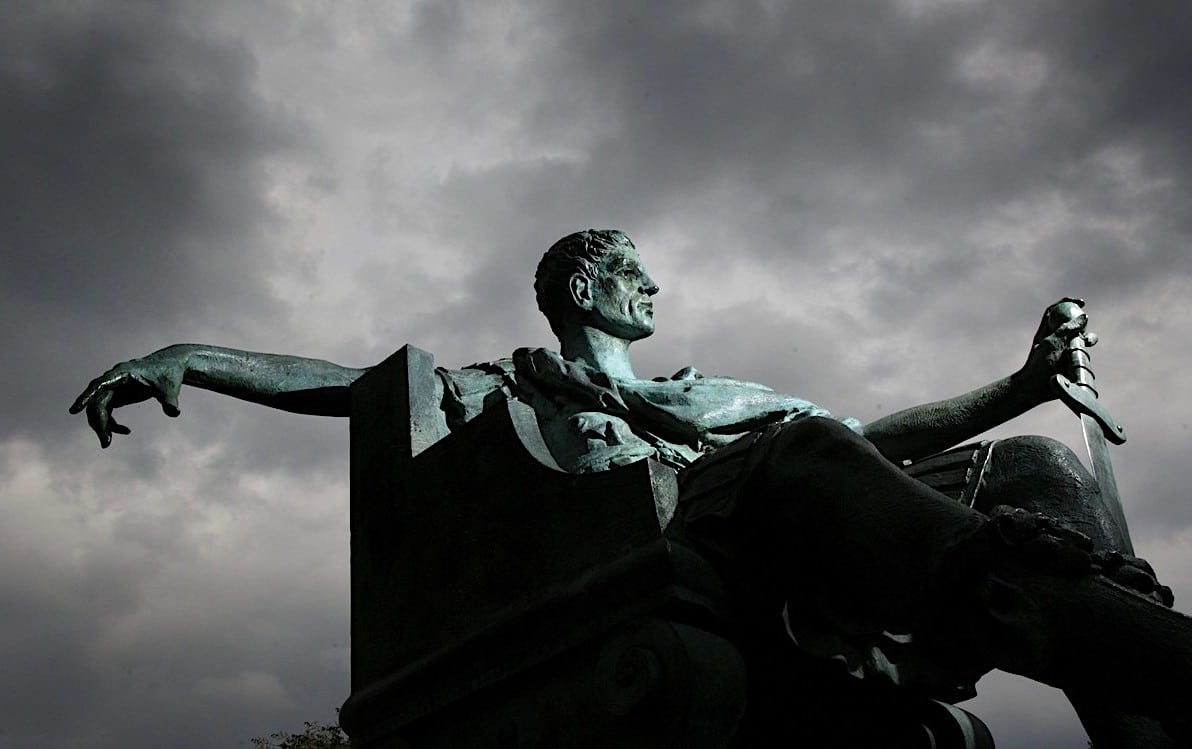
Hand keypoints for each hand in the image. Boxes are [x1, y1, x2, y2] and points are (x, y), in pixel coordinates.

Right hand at [69, 348, 185, 447]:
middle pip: (97, 401)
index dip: (86, 397)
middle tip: (105, 443)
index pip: (98, 385)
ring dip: (102, 425)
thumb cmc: (169, 373)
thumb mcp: (170, 387)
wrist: (171, 366)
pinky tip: (125, 431)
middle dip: (98, 422)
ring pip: (98, 408)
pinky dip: (111, 423)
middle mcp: (113, 380)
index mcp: (122, 373)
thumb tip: (174, 413)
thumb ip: (170, 400)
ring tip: (108, 443)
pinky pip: (107, 411)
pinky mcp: (117, 395)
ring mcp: (113, 388)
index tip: (74, 410)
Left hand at [1020, 297, 1090, 400]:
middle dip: (1083, 327)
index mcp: (1047, 330)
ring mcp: (1066, 350)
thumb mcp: (1052, 343)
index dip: (1068, 303)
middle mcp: (1058, 338)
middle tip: (1083, 336)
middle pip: (1075, 324)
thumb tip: (1084, 316)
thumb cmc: (1039, 365)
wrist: (1036, 389)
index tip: (1081, 303)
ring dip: (1087, 343)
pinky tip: (1079, 364)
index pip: (1057, 310)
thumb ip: (1067, 329)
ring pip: (1083, 340)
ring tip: (1078, 352)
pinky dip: (1086, 356)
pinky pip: (1085, 355)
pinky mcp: (1074, 362)